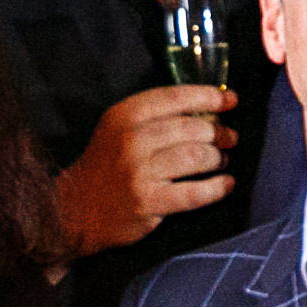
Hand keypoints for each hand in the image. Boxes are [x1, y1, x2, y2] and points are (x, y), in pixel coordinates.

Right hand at [54, 85, 236, 257]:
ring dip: (217, 158)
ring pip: (196, 157)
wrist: (75, 209)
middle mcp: (131, 139)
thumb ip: (155, 117)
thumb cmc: (106, 165)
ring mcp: (139, 172)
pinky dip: (217, 188)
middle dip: (218, 132)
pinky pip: (195, 193)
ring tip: (222, 160)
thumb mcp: (119, 128)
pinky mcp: (149, 201)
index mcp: (125, 115)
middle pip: (191, 128)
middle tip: (228, 138)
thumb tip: (208, 110)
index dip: (208, 97)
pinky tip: (226, 184)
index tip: (231, 100)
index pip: (175, 97)